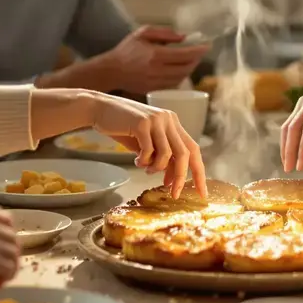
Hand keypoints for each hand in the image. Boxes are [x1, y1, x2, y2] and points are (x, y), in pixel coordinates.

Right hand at [89, 93, 206, 197]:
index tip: (202, 193)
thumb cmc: (124, 129)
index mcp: (174, 123)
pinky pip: (149, 151)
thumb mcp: (148, 143)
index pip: (194, 149)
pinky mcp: (141, 123)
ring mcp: (156, 120)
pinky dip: (144, 161)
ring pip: (167, 154)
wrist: (100, 109)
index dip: (199, 172)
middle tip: (174, 193)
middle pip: (185, 153)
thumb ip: (162, 157)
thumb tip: (173, 180)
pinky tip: (136, 160)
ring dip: (157, 168)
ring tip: (145, 169)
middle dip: (181, 177)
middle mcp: (169, 120)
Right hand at [100, 26, 209, 93]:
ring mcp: (156, 82)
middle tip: (200, 53)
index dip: (198, 51)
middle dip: (196, 60)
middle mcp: (157, 70)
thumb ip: (165, 33)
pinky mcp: (154, 90)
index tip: (207, 46)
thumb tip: (183, 37)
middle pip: (186, 68)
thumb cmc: (127, 49)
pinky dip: (180, 77)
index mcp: (155, 55)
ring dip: (189, 69)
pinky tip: (180, 70)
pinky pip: (173, 84)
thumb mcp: (143, 33)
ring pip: (181, 78)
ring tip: (192, 61)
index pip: (184, 54)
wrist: (111, 70)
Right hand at [280, 69, 302, 171]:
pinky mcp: (301, 105)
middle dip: (289, 149)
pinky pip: (291, 123)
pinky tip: (290, 152)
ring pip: (288, 125)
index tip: (301, 166)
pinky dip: (288, 139)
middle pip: (294, 126)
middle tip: (289, 169)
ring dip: (286, 145)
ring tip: (287, 164)